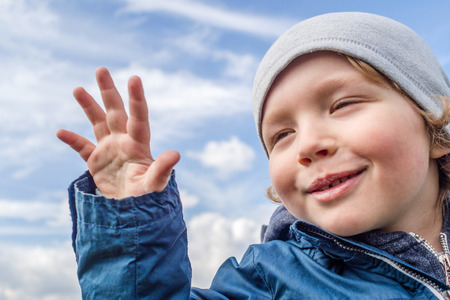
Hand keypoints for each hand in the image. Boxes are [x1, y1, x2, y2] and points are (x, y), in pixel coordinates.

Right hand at [57, 67, 179, 197]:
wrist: (132, 213)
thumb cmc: (147, 198)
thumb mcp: (154, 183)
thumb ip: (162, 168)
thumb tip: (176, 154)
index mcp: (139, 144)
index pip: (138, 116)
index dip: (137, 98)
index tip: (135, 78)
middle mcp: (124, 141)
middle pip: (116, 111)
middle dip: (109, 91)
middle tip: (101, 69)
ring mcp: (110, 150)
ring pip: (98, 123)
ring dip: (89, 107)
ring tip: (77, 89)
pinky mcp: (97, 162)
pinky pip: (82, 148)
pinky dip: (72, 140)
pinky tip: (60, 131)